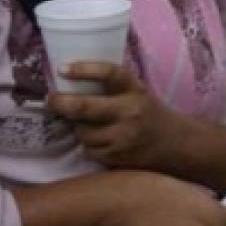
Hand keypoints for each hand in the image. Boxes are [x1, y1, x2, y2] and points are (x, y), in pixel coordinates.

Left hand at [49, 63, 192, 170]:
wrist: (174, 144)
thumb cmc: (149, 113)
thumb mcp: (137, 92)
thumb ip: (111, 87)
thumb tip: (68, 81)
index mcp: (135, 90)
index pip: (110, 73)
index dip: (84, 69)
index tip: (62, 68)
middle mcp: (130, 112)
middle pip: (85, 106)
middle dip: (60, 103)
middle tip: (51, 99)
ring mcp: (123, 137)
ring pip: (83, 132)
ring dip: (78, 127)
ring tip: (88, 124)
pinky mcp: (117, 157)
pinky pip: (89, 149)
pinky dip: (89, 144)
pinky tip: (101, 140)